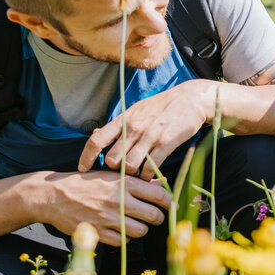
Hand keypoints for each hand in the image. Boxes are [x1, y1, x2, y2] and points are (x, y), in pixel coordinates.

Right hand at [38, 171, 171, 245]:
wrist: (55, 196)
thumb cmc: (87, 184)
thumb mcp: (112, 176)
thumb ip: (139, 181)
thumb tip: (164, 183)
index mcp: (124, 183)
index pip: (158, 194)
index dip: (169, 202)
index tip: (170, 205)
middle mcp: (118, 200)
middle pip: (152, 215)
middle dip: (159, 218)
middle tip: (157, 218)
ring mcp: (107, 217)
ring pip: (140, 231)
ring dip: (143, 229)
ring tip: (139, 224)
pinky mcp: (97, 232)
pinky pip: (122, 241)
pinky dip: (126, 238)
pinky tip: (123, 231)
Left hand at [78, 80, 216, 178]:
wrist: (190, 99)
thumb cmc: (162, 106)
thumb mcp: (136, 110)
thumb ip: (116, 125)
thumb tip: (94, 134)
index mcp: (124, 119)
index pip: (96, 140)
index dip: (86, 158)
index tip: (83, 170)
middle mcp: (134, 128)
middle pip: (112, 159)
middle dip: (114, 169)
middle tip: (121, 171)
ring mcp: (150, 136)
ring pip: (129, 166)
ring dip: (131, 174)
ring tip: (136, 173)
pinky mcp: (165, 143)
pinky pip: (149, 168)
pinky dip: (147, 176)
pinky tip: (150, 173)